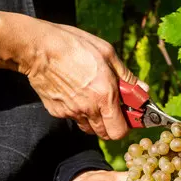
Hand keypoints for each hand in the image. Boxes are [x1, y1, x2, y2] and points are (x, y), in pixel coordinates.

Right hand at [18, 22, 147, 139]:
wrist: (38, 48)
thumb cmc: (75, 46)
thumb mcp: (108, 54)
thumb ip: (127, 76)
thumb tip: (143, 89)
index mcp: (105, 96)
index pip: (120, 131)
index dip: (126, 126)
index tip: (128, 115)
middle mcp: (89, 109)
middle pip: (105, 134)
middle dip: (112, 125)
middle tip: (112, 108)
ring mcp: (71, 112)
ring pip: (89, 128)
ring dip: (95, 119)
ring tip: (92, 98)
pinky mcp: (56, 111)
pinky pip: (73, 117)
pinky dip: (77, 111)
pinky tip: (75, 92)